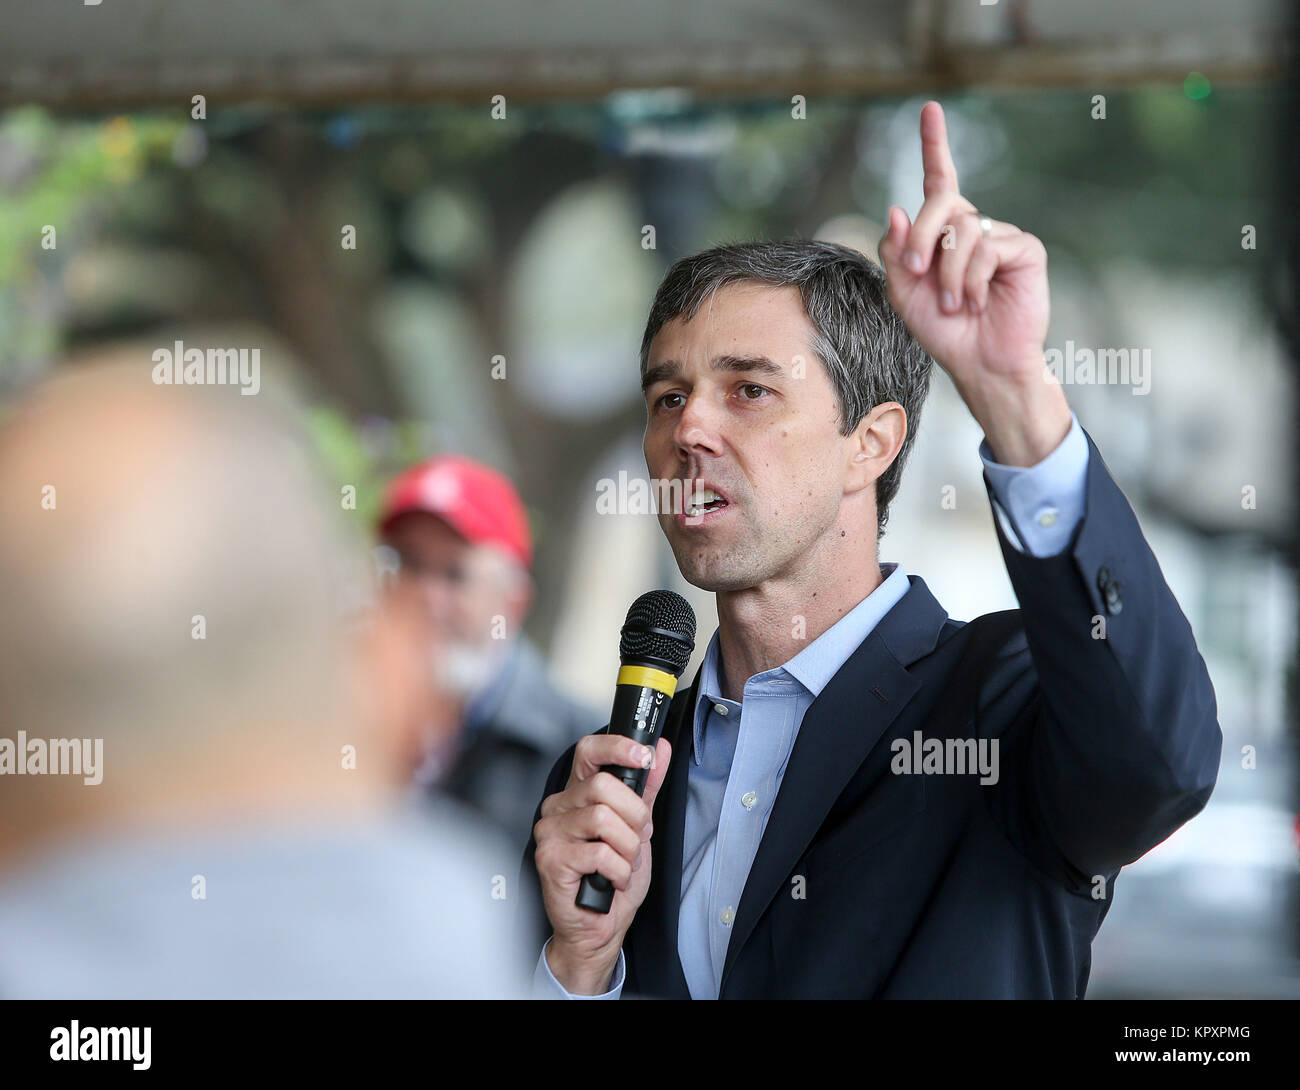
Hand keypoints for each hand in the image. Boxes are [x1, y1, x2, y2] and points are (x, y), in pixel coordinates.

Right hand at [532, 733, 671, 993]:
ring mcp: (550, 831)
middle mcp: (559, 807)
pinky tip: (611, 879)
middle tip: (634, 839)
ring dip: (627, 847)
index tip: (642, 755)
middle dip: (633, 815)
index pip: (588, 751)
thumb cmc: (612, 878)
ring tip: (622, 863)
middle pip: (602, 785)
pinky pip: (599, 852)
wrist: (599, 926)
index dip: (616, 747)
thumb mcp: (638, 827)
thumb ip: (645, 788)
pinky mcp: (550, 858)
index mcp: (578, 793)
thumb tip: (658, 749)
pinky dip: (617, 870)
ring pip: (602, 818)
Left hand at [878, 101, 1069, 464]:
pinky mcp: (1025, 250)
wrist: (980, 362)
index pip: (939, 182)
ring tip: (956, 304)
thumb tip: (897, 209)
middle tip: (917, 271)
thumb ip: (897, 253)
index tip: (929, 109)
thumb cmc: (944, 332)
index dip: (934, 146)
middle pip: (941, 203)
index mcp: (944, 233)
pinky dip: (972, 280)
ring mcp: (1002, 236)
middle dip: (922, 237)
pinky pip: (987, 249)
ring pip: (962, 231)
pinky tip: (978, 302)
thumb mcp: (905, 294)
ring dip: (948, 273)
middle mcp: (974, 228)